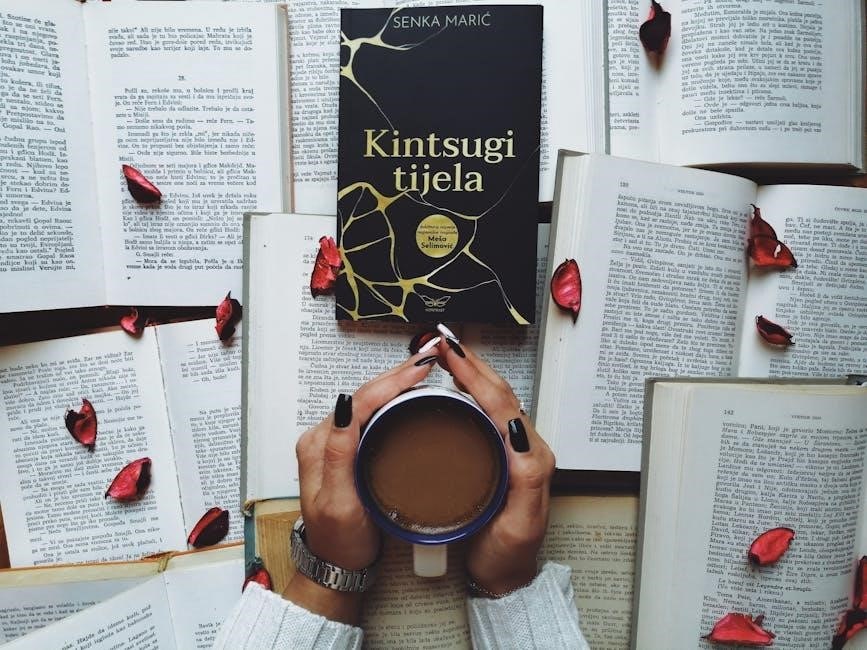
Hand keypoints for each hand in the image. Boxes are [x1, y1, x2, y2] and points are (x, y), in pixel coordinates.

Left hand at [283, 351, 437, 622]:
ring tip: (424, 367)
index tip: (420, 368)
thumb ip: (338, 455)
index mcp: (320, 445)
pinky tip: (409, 391)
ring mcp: (336, 441)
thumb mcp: (339, 502)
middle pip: (365, 393)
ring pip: (369, 399)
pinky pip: (372, 412)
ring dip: (396, 381)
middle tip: (430, 356)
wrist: (336, 564)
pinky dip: (393, 396)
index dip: (392, 381)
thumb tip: (346, 406)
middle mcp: (325, 437)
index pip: (360, 400)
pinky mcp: (347, 448)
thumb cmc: (339, 540)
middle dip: (397, 372)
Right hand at [436, 331, 555, 596]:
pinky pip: (484, 413)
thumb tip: (518, 430)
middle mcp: (524, 447)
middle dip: (472, 362)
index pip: (502, 403)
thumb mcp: (520, 523)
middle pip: (499, 392)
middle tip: (444, 342)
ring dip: (470, 372)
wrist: (504, 578)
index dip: (475, 375)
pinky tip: (451, 388)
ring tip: (447, 355)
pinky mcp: (497, 456)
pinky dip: (467, 391)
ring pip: (492, 399)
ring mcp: (511, 450)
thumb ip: (526, 477)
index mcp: (531, 456)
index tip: (451, 355)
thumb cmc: (510, 554)